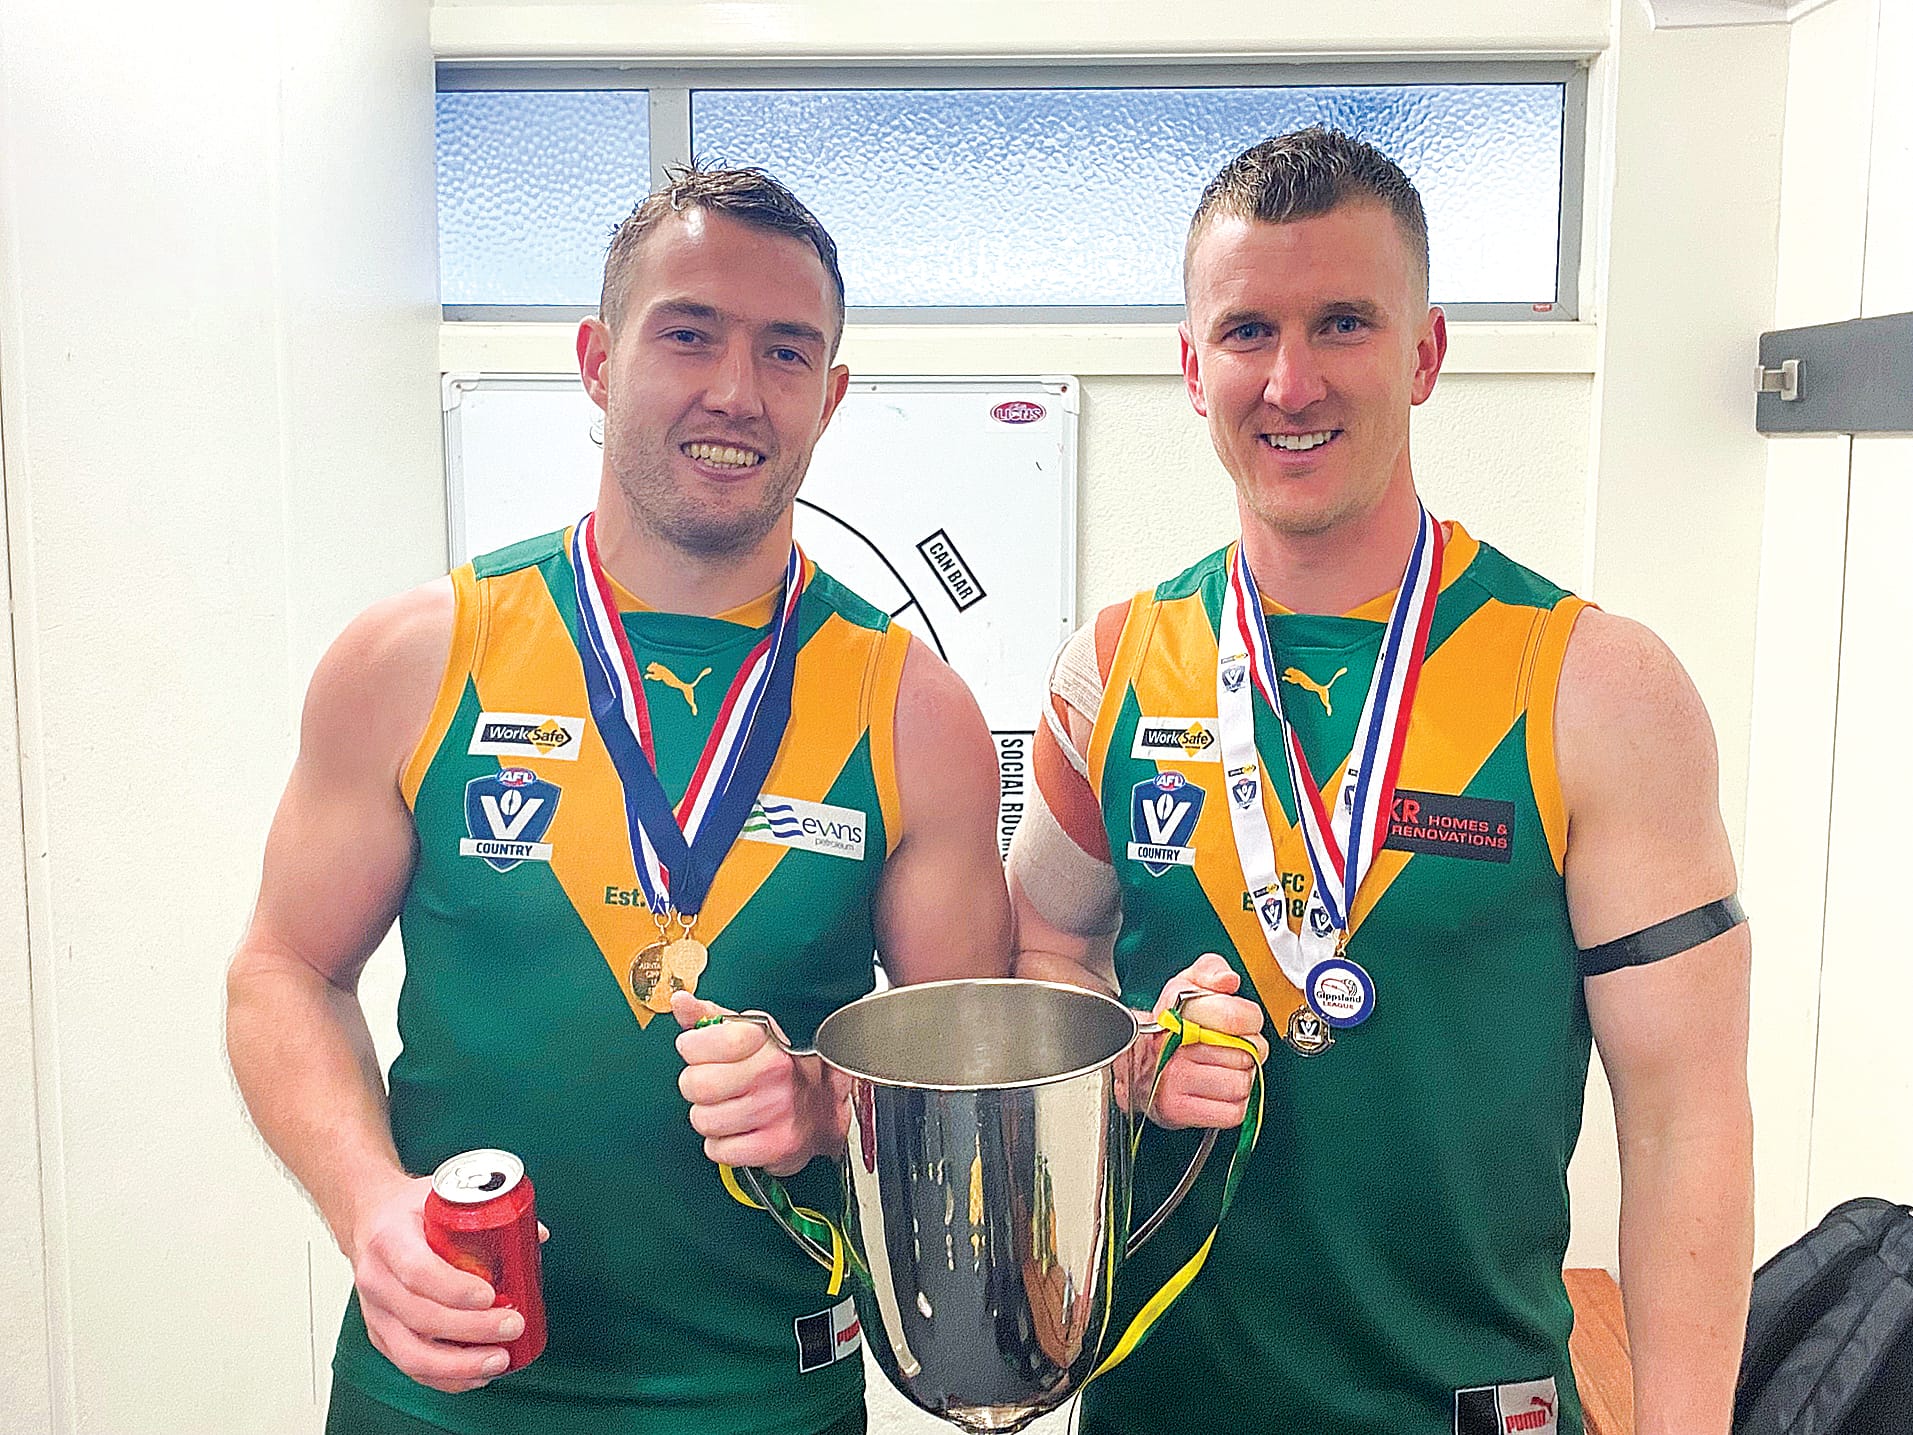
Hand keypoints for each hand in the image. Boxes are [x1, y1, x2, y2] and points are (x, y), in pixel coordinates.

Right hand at [344, 1174, 525, 1393]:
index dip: (454, 1289)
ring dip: (459, 1365)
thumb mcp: (441, 1195)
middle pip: (420, 1317)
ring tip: (499, 1360)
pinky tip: (477, 1374)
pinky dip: (446, 1378)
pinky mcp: (381, 1335)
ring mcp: (376, 1313)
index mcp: (390, 1239)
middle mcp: (377, 1279)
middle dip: (471, 1329)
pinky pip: (411, 1366)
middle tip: (512, 1325)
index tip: (489, 1295)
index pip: (418, 1271)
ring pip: (412, 1353)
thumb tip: (537, 1234)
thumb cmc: (407, 1210)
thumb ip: (488, 1211)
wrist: (368, 1220)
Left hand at [673, 992, 847, 1175]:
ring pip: (703, 1120)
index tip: (698, 1049)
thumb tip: (681, 1002)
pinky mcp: (773, 1145)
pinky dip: (722, 1145)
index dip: (692, 1047)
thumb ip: (712, 1017)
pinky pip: (717, 1150)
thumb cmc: (781, 1069)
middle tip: (714, 1083)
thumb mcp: (751, 1033)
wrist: (822, 1107)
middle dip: (696, 1086)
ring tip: (729, 1107)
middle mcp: (773, 1073)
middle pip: (696, 1085)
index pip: (703, 1042)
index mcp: (765, 1041)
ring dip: (709, 1117)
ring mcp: (775, 1111)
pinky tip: (738, 1129)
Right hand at [1132, 953, 1268, 1129]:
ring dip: (1241, 1078)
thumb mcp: (1186, 986)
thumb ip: (1210, 970)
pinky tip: (1219, 1091)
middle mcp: (1172, 1048)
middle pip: (1245, 1053)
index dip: (1250, 1019)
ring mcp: (1173, 1081)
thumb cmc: (1169, 1026)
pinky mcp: (1178, 1111)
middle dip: (1248, 1050)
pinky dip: (1234, 1105)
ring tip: (1224, 1069)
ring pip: (1241, 1084)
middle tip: (1232, 1048)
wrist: (1136, 1065)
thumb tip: (1228, 980)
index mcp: (1177, 1011)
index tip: (1243, 1021)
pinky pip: (1233, 1112)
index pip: (1236, 1017)